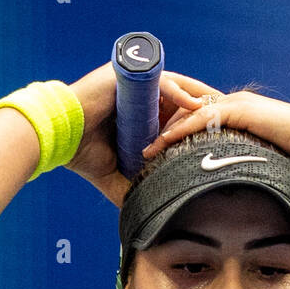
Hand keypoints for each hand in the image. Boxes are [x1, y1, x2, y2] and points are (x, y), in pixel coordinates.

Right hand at [63, 63, 219, 207]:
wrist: (57, 137)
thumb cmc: (81, 151)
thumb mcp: (113, 173)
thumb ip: (130, 187)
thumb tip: (145, 212)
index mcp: (139, 110)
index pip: (176, 109)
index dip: (199, 118)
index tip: (221, 130)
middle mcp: (138, 93)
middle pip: (182, 93)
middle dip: (207, 104)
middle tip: (232, 116)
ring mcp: (131, 82)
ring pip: (174, 85)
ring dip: (198, 96)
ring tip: (220, 107)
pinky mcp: (123, 76)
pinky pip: (157, 81)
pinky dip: (177, 92)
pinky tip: (195, 104)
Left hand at [142, 89, 289, 171]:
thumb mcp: (262, 158)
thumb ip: (243, 163)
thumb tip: (231, 188)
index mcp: (236, 112)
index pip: (196, 117)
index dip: (175, 133)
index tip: (156, 151)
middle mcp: (232, 103)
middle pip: (186, 112)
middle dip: (162, 129)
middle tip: (142, 150)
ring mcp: (235, 103)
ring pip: (188, 113)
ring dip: (164, 131)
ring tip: (145, 150)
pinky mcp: (238, 110)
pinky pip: (200, 118)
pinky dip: (179, 130)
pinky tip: (162, 143)